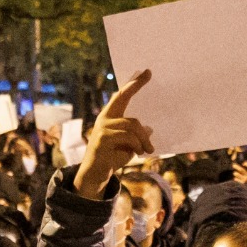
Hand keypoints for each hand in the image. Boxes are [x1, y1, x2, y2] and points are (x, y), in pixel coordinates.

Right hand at [74, 69, 153, 199]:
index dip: (134, 84)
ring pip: (132, 126)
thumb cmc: (112, 158)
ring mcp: (103, 128)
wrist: (95, 174)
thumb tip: (149, 129)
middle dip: (137, 97)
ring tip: (147, 150)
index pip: (122, 96)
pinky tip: (138, 153)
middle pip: (125, 104)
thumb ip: (136, 135)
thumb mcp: (129, 145)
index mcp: (110, 116)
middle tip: (150, 101)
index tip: (147, 72)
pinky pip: (128, 138)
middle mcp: (105, 118)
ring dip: (143, 140)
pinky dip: (137, 146)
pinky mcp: (103, 139)